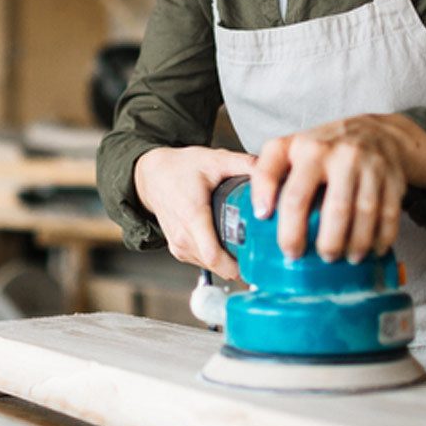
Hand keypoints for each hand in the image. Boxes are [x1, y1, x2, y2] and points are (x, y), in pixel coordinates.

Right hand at [134, 146, 256, 279]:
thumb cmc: (181, 168)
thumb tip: (272, 172)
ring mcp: (179, 245)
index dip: (237, 265)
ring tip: (245, 241)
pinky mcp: (178, 250)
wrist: (153, 176)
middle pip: (217, 264)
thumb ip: (244, 164)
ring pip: (211, 266)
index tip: (257, 261)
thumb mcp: (215, 159)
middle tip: (261, 248)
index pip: (214, 255)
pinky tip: (227, 240)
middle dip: (240, 260)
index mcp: (192, 215)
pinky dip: (218, 256)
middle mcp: (182, 236)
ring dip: (229, 259)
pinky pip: (203, 262)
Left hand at [250, 114, 425, 262]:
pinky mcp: (393, 179)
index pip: (289, 188)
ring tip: (342, 258)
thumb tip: (259, 214)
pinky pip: (389, 216)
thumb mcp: (291, 147)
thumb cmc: (326, 147)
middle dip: (323, 241)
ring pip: (363, 214)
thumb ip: (268, 172)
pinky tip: (370, 250)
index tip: (273, 233)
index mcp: (307, 148)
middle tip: (309, 256)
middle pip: (332, 209)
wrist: (378, 131)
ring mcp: (369, 166)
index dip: (278, 214)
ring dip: (353, 244)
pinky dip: (379, 239)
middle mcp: (339, 155)